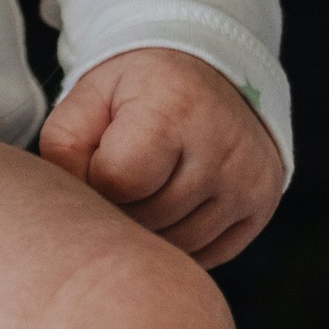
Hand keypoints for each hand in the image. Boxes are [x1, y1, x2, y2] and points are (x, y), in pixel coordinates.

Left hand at [37, 44, 283, 266]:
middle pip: (148, 217)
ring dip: (149, 229)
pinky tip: (173, 205)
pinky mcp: (264, 205)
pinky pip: (208, 254)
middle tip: (122, 174)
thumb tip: (76, 214)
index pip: (119, 180)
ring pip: (177, 244)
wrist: (208, 74)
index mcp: (175, 107)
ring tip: (146, 189)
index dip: (96, 177)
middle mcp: (222, 146)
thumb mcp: (88, 100)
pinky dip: (180, 240)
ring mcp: (249, 179)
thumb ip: (64, 151)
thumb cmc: (136, 92)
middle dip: (121, 206)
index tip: (102, 155)